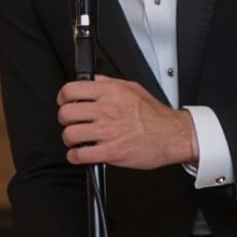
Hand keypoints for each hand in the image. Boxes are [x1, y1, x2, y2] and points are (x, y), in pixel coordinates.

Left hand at [58, 76, 196, 168]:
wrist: (172, 135)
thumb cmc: (154, 115)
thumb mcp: (133, 88)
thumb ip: (109, 83)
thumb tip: (91, 80)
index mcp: (111, 93)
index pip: (71, 90)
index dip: (63, 98)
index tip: (65, 103)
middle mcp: (108, 110)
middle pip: (66, 113)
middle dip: (65, 120)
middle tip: (72, 122)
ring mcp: (108, 131)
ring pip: (69, 134)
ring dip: (69, 139)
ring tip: (77, 139)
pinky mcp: (110, 151)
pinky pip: (79, 155)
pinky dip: (75, 156)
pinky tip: (81, 153)